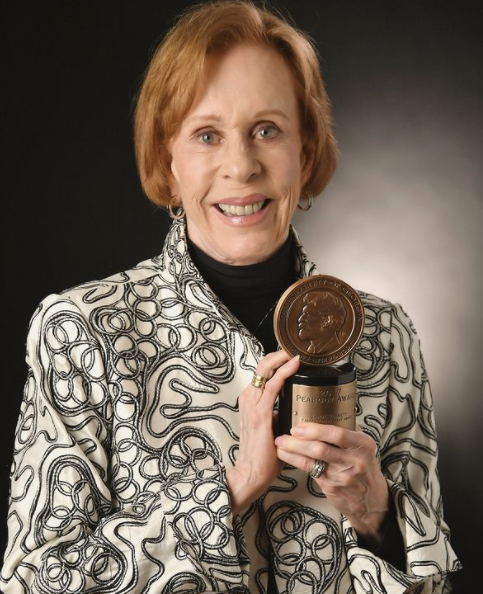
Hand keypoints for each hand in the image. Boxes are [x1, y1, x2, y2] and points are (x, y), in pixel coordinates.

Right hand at [226, 351, 299, 513]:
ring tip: (296, 349)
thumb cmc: (263, 454)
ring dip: (281, 357)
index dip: (276, 360)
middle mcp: (248, 398)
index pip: (262, 372)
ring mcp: (252, 405)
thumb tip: (297, 408)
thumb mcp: (273, 427)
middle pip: (262, 365)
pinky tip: (294, 365)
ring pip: (265, 370)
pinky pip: (272, 386)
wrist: (251, 473)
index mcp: (251, 401)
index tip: (291, 354)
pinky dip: (284, 372)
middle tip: (294, 346)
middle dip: (278, 353)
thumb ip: (280, 414)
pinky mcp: (261, 414)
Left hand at [275, 423, 389, 543]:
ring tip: (280, 442)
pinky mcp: (331, 486)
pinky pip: (309, 470)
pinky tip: (285, 455)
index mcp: (363, 444)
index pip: (339, 434)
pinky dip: (295, 461)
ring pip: (313, 460)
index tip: (300, 425)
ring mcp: (342, 475)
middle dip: (301, 440)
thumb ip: (348, 430)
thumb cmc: (363, 466)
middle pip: (322, 448)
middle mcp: (354, 460)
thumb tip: (327, 409)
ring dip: (293, 450)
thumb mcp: (363, 446)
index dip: (317, 429)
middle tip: (287, 432)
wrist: (370, 499)